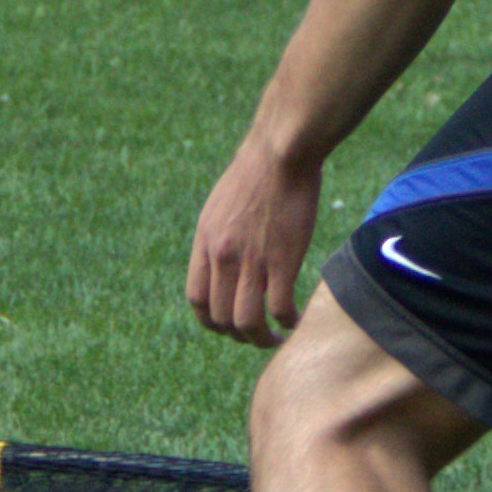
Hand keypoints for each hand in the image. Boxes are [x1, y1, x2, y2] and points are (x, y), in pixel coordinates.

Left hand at [190, 137, 321, 346]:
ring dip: (259, 338)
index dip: (210, 321)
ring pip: (247, 321)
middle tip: (255, 336)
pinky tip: (294, 321)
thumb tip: (222, 263)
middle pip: (221, 317)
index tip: (227, 326)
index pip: (197, 299)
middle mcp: (223, 256)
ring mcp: (252, 260)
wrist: (280, 153)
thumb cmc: (256, 173)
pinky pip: (279, 307)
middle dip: (237, 335)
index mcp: (205, 242)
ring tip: (273, 338)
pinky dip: (286, 322)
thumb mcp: (220, 206)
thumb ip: (218, 238)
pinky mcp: (283, 260)